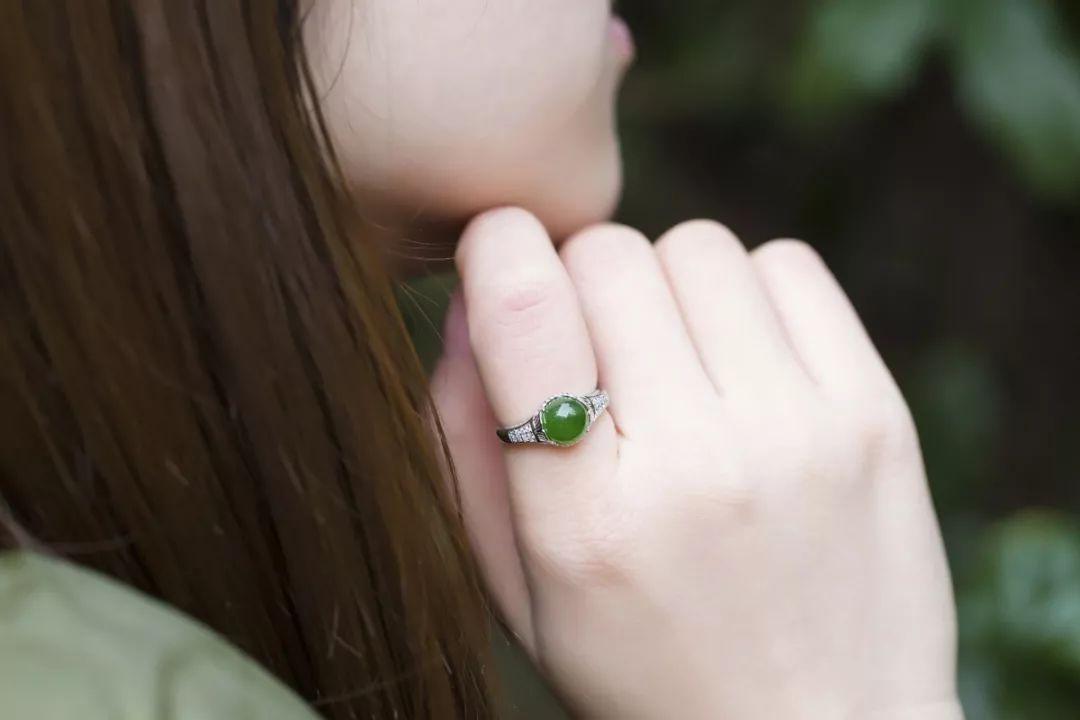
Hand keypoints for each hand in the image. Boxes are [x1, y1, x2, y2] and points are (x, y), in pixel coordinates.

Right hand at [431, 209, 960, 718]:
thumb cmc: (649, 668)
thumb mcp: (519, 591)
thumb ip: (466, 444)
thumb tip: (469, 297)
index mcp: (585, 521)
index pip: (527, 307)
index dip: (497, 246)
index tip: (499, 257)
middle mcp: (696, 463)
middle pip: (609, 256)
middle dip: (581, 284)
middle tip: (600, 354)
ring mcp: (798, 431)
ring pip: (697, 247)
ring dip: (666, 289)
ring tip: (677, 367)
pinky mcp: (874, 412)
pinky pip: (788, 267)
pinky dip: (748, 293)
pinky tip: (742, 362)